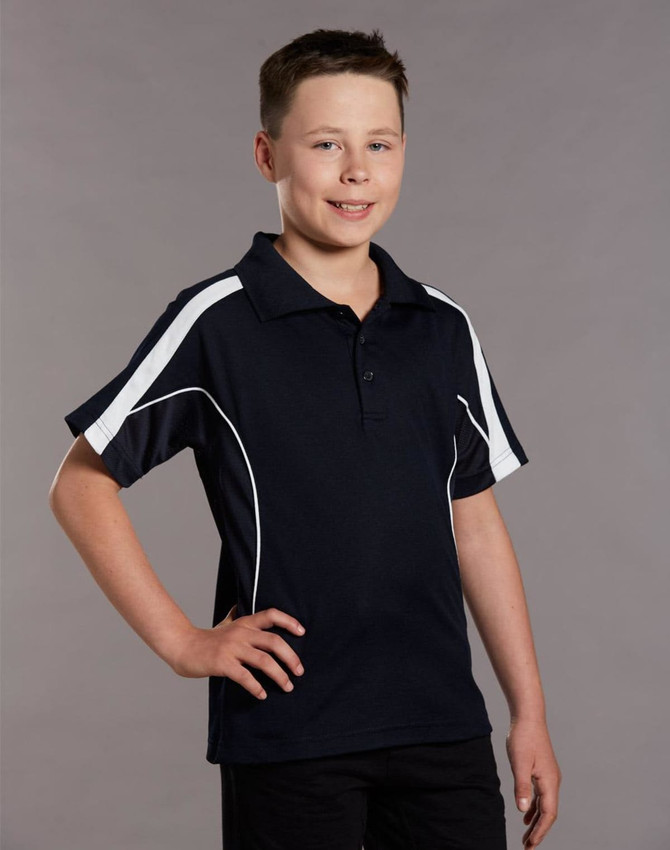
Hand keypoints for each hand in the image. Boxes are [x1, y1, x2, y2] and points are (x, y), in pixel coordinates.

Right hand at [169, 605, 305, 699]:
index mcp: (244, 622)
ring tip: (287, 686)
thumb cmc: (206, 638)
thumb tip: (240, 605)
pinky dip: (256, 687)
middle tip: (299, 671)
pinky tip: (262, 695)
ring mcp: (232, 648)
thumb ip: (235, 616)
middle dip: (291, 657)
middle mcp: (240, 633)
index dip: (289, 621)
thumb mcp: (224, 623)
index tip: (302, 632)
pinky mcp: (222, 663)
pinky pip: (245, 676)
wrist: (182, 646)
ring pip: (263, 661)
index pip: (271, 615)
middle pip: (274, 642)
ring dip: (279, 676)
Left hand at [506, 718, 560, 846]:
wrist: (528, 716)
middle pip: (548, 813)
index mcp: (549, 781)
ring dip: (536, 821)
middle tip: (527, 847)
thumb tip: (522, 811)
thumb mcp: (518, 763)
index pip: (548, 814)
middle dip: (539, 831)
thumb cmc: (523, 737)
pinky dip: (534, 808)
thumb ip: (521, 787)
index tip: (531, 845)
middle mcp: (553, 781)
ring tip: (526, 836)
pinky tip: (526, 815)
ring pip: (545, 805)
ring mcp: (548, 776)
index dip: (540, 831)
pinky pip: (541, 796)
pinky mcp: (542, 771)